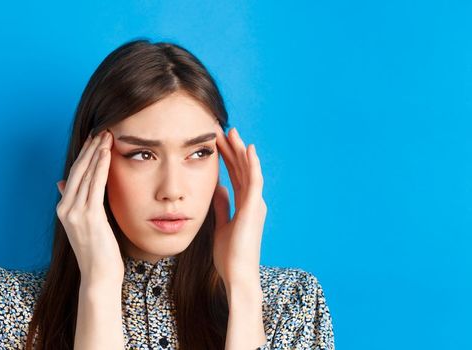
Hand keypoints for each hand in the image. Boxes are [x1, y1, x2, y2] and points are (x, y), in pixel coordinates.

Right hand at [56, 130, 123, 283]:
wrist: (99, 275)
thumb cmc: (97, 251)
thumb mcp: (84, 224)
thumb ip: (74, 202)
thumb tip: (62, 183)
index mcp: (63, 209)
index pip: (73, 175)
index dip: (83, 155)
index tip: (93, 139)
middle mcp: (65, 208)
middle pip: (77, 170)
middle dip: (89, 148)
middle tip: (101, 130)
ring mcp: (75, 212)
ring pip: (86, 175)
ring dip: (96, 153)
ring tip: (106, 136)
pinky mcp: (88, 216)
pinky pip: (95, 185)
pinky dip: (100, 167)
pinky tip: (106, 154)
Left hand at [212, 126, 266, 289]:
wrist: (238, 274)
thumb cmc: (230, 256)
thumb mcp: (221, 226)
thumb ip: (222, 207)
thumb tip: (219, 189)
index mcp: (244, 205)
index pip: (235, 175)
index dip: (227, 158)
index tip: (216, 143)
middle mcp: (253, 202)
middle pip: (242, 169)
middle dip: (232, 149)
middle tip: (221, 129)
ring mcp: (255, 204)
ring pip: (248, 170)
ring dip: (239, 150)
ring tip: (231, 132)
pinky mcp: (254, 208)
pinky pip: (254, 181)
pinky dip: (251, 164)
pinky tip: (247, 148)